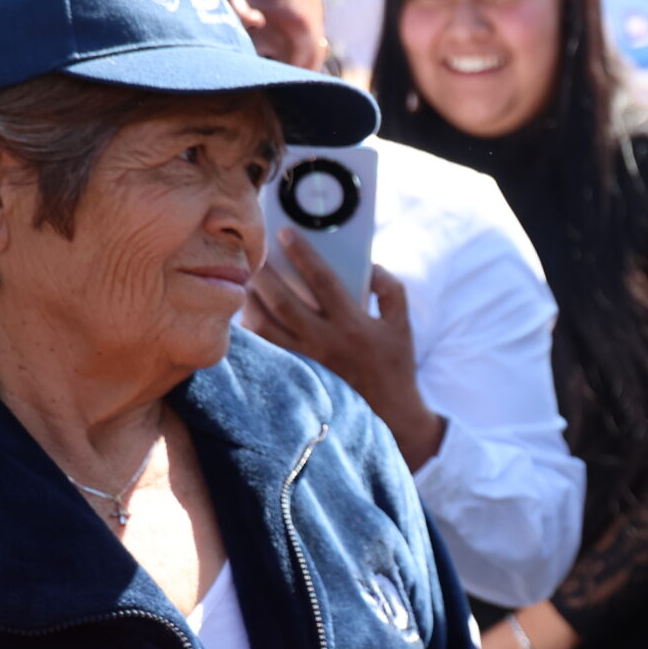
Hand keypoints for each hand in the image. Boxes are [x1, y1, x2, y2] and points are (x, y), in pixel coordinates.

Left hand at [242, 231, 445, 468]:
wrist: (390, 415)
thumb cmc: (394, 365)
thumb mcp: (402, 325)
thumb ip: (390, 290)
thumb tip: (370, 264)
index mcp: (354, 325)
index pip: (323, 281)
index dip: (303, 254)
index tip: (285, 233)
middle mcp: (326, 342)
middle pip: (283, 301)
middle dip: (263, 272)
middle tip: (251, 251)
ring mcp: (306, 361)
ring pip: (265, 325)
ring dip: (251, 298)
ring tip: (245, 277)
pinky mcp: (294, 374)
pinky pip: (263, 346)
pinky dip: (251, 325)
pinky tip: (246, 310)